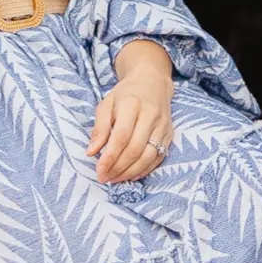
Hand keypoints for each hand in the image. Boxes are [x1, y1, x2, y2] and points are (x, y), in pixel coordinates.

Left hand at [86, 41, 174, 182]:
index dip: (110, 156)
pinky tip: (131, 175)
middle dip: (118, 168)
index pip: (121, 136)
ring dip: (131, 172)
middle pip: (135, 149)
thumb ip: (99, 128)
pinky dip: (145, 170)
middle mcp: (151, 115)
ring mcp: (163, 126)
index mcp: (132, 104)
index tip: (99, 170)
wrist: (152, 83)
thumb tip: (91, 152)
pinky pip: (158, 157)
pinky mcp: (170, 134)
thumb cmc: (125, 95)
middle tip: (105, 178)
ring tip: (116, 178)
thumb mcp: (107, 104)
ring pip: (148, 156)